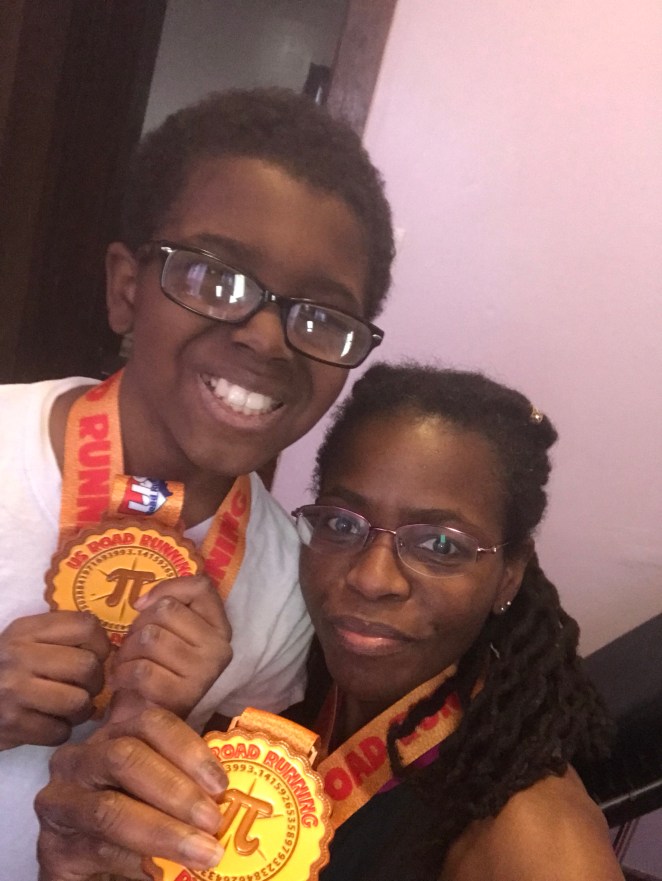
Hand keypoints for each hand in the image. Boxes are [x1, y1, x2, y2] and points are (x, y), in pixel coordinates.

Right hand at [0, 611, 109, 749]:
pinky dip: (61, 731)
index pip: (86, 626)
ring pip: (78, 702)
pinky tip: (49, 723)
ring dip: (81, 710)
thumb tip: (112, 649)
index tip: (97, 655)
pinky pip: (60, 731)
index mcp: (27, 630)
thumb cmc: (2, 668)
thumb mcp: (24, 640)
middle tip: (85, 687)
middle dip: (95, 681)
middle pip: (88, 666)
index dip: (102, 643)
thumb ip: (60, 636)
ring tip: (70, 708)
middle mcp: (20, 656)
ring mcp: (14, 691)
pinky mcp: (12, 725)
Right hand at [35, 707, 226, 880]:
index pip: (151, 722)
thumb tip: (229, 792)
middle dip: (177, 791)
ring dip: (164, 832)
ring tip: (204, 853)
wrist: (93, 870)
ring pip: (111, 809)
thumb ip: (186, 781)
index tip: (220, 784)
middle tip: (214, 821)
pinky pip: (98, 851)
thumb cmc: (138, 819)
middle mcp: (79, 760)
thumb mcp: (162, 791)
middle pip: (127, 758)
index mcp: (113, 734)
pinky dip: (137, 863)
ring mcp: (60, 804)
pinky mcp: (53, 849)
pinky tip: (162, 872)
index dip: (189, 750)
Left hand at [110, 575, 232, 717]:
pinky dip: (123, 673)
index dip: (166, 590)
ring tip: (127, 663)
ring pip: (150, 637)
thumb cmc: (157, 670)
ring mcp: (204, 673)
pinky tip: (124, 680)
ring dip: (127, 650)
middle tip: (134, 646)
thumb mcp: (169, 631)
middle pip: (165, 610)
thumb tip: (142, 602)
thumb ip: (167, 605)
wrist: (148, 726)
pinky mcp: (182, 696)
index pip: (201, 587)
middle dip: (138, 626)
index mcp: (221, 629)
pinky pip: (141, 669)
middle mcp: (220, 649)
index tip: (144, 607)